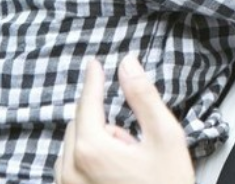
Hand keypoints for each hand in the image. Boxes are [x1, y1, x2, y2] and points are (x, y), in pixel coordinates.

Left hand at [56, 56, 193, 183]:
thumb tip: (127, 64)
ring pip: (76, 146)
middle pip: (81, 123)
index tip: (94, 63)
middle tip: (135, 143)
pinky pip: (72, 167)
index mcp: (91, 149)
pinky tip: (117, 175)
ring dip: (97, 143)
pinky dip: (90, 161)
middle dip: (104, 122)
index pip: (88, 102)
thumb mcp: (165, 137)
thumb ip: (143, 96)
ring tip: (130, 164)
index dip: (94, 79)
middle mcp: (70, 168)